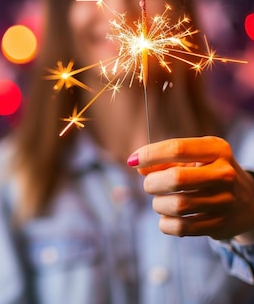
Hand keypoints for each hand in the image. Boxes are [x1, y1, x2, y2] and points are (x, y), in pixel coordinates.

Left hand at [127, 136, 253, 243]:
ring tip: (160, 201)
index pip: (177, 149)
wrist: (248, 202)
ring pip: (176, 205)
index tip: (133, 161)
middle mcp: (225, 174)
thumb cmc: (207, 173)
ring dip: (158, 204)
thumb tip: (137, 164)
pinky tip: (168, 217)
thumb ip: (164, 160)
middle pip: (176, 178)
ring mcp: (225, 201)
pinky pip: (180, 227)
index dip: (149, 155)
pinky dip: (165, 223)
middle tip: (149, 185)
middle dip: (152, 183)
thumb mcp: (192, 159)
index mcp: (217, 150)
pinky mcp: (220, 225)